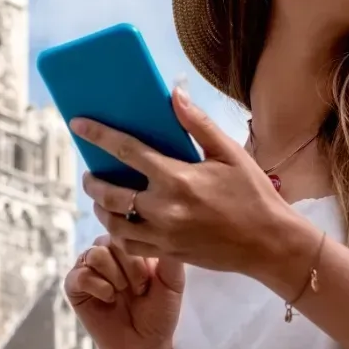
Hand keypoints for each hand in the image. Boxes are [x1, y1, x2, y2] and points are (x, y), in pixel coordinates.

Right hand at [65, 235, 184, 348]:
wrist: (144, 343)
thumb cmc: (159, 312)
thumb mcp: (173, 283)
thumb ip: (170, 259)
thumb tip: (166, 231)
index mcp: (130, 247)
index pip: (131, 231)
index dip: (143, 255)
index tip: (152, 278)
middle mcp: (108, 252)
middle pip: (112, 240)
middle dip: (131, 268)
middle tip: (140, 289)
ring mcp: (89, 267)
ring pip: (96, 254)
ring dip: (116, 277)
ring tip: (124, 294)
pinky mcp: (74, 285)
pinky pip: (81, 275)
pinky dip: (100, 288)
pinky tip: (109, 299)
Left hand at [73, 87, 297, 277]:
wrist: (270, 242)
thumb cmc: (254, 195)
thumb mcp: (230, 154)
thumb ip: (198, 125)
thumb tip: (175, 94)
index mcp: (178, 178)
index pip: (126, 151)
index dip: (98, 135)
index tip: (78, 124)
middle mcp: (164, 208)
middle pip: (109, 192)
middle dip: (93, 180)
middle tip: (91, 174)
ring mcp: (163, 234)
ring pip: (113, 222)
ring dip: (100, 208)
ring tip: (102, 199)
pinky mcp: (167, 253)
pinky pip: (128, 245)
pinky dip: (117, 233)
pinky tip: (120, 223)